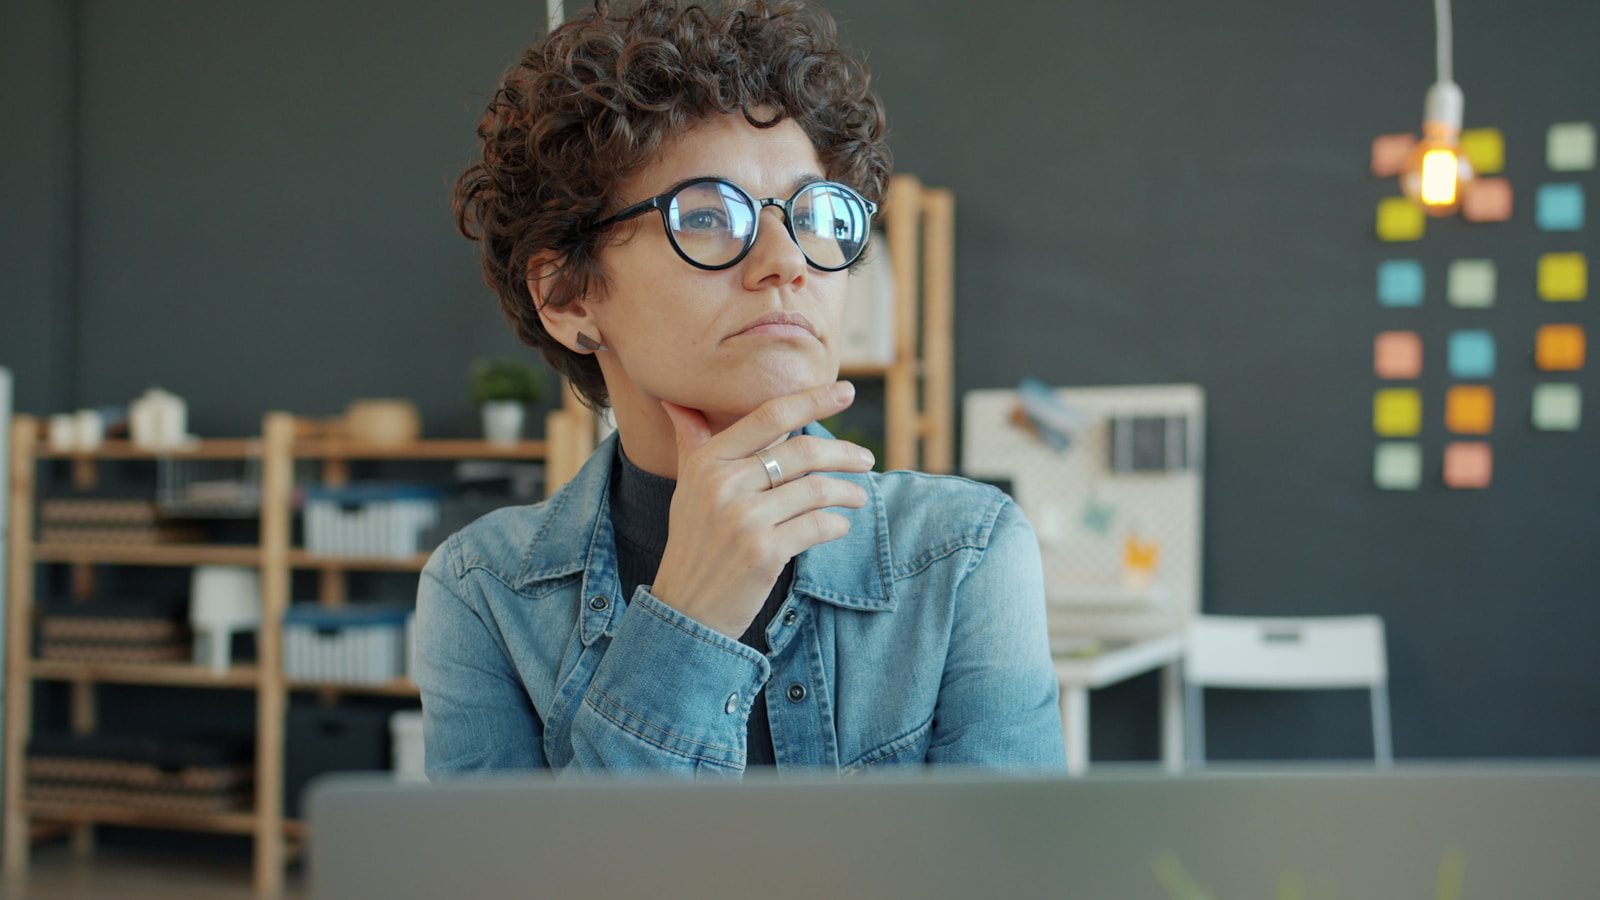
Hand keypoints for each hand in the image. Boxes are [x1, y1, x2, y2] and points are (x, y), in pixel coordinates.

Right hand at [651, 380, 874, 637]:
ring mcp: (744, 519)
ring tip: (859, 497)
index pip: (769, 417)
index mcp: (708, 462)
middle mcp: (723, 485)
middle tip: (866, 459)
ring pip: (816, 490)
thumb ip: (692, 444)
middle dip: (844, 453)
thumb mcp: (686, 489)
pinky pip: (817, 526)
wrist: (686, 608)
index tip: (846, 391)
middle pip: (803, 452)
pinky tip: (840, 526)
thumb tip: (675, 403)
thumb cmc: (694, 543)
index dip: (812, 399)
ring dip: (848, 492)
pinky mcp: (764, 552)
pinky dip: (837, 525)